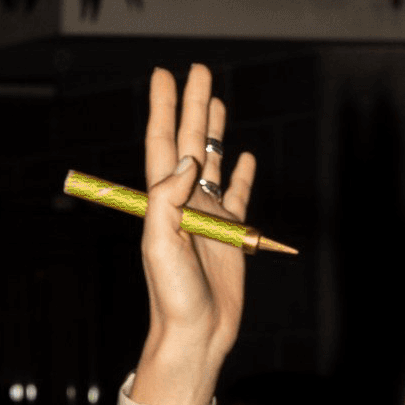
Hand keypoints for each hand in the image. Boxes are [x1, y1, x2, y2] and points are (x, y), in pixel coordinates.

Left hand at [136, 64, 256, 402]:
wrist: (196, 335)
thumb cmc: (172, 297)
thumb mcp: (161, 245)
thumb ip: (167, 200)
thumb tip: (187, 160)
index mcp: (164, 202)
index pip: (163, 145)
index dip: (163, 109)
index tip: (164, 75)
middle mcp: (185, 204)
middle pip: (189, 142)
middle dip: (193, 106)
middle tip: (198, 69)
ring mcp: (209, 217)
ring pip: (211, 162)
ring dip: (212, 131)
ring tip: (216, 101)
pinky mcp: (232, 235)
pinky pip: (237, 195)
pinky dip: (240, 174)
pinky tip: (243, 157)